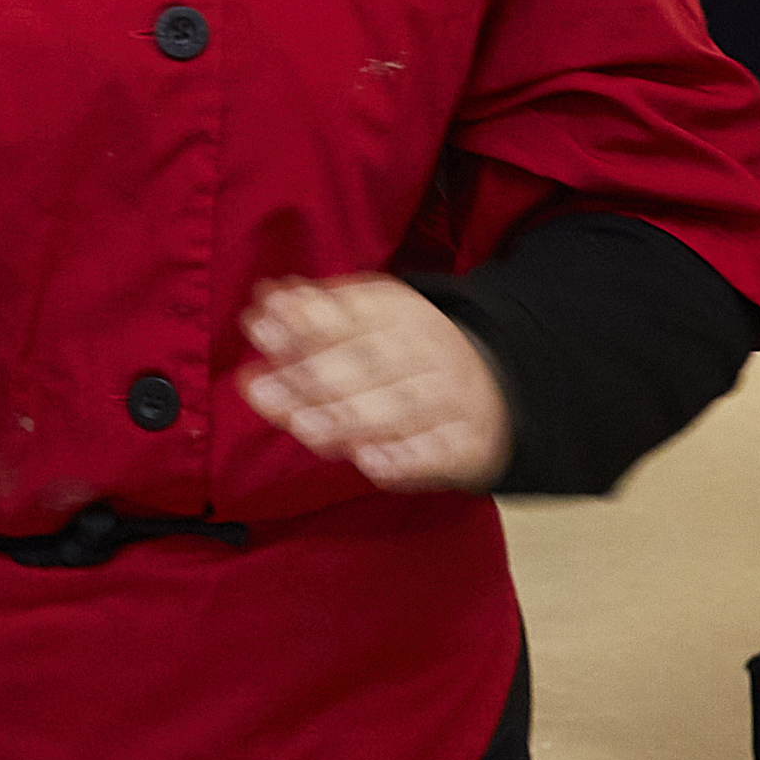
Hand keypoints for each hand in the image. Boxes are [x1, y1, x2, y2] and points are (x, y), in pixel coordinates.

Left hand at [239, 276, 512, 490]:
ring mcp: (454, 398)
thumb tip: (268, 298)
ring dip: (348, 418)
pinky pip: (437, 452)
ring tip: (303, 427)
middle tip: (262, 391)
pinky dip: (405, 458)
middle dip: (312, 376)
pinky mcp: (469, 444)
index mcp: (404, 314)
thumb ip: (318, 314)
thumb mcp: (370, 321)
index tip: (259, 329)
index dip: (304, 323)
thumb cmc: (409, 355)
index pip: (351, 317)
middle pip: (369, 363)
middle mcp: (432, 352)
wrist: (500, 387)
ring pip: (399, 408)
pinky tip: (369, 461)